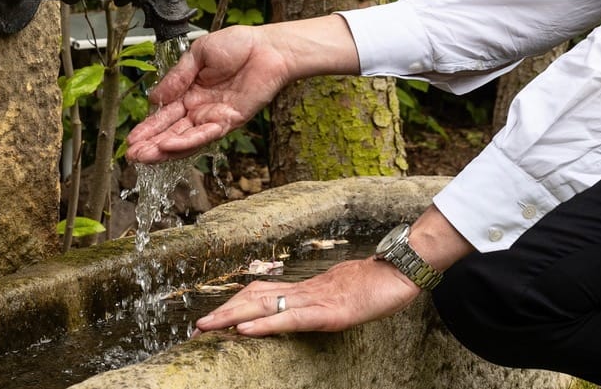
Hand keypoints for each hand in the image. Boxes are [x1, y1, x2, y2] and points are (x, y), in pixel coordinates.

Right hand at [126, 24, 291, 162]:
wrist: (268, 47)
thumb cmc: (239, 44)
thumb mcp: (199, 54)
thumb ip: (177, 77)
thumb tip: (154, 97)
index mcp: (191, 91)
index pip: (165, 114)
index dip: (148, 127)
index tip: (131, 138)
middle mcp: (201, 107)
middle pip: (172, 131)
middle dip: (151, 144)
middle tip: (131, 155)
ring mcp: (215, 116)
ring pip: (186, 138)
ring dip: (164, 149)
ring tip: (143, 156)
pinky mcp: (231, 120)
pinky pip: (206, 134)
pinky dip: (187, 142)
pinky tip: (168, 146)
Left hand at [194, 257, 421, 335]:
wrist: (403, 270)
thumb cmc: (380, 283)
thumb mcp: (347, 293)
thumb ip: (326, 300)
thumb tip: (308, 308)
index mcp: (310, 290)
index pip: (265, 293)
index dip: (237, 303)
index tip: (213, 316)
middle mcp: (308, 292)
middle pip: (257, 298)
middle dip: (225, 312)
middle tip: (196, 327)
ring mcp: (318, 301)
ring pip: (267, 308)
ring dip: (233, 318)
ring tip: (207, 326)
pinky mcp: (331, 313)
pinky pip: (292, 320)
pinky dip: (265, 325)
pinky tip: (245, 330)